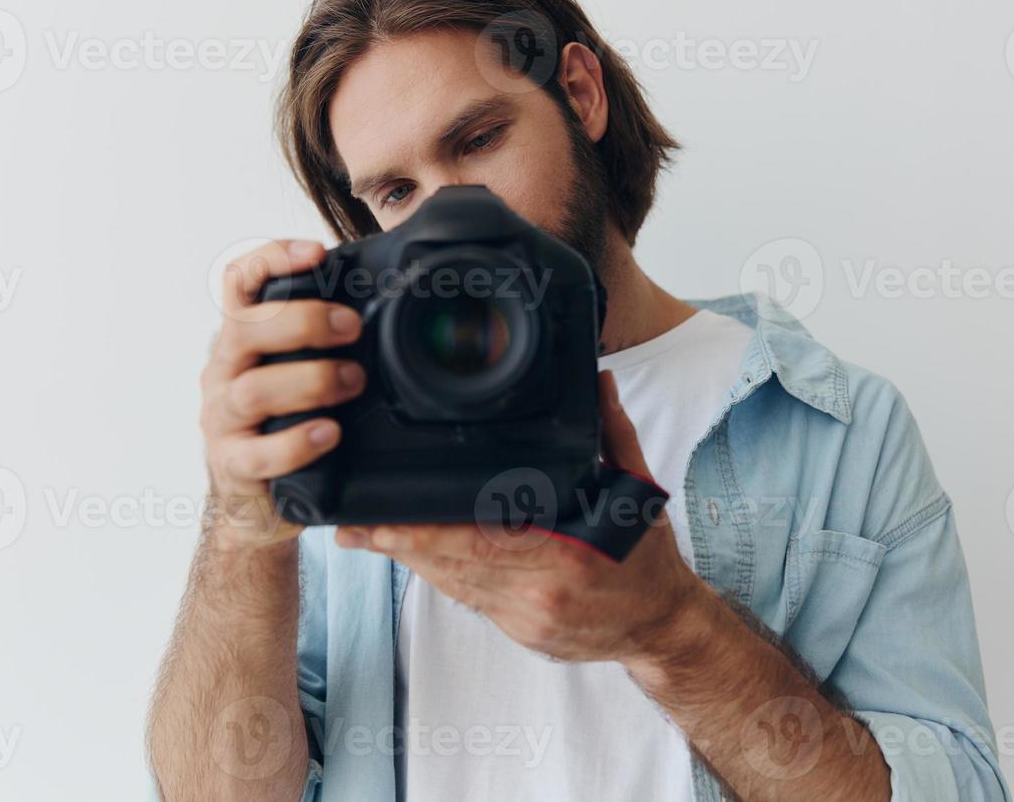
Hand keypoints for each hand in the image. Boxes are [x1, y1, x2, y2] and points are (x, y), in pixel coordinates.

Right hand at [199, 239, 366, 548]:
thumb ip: (326, 338)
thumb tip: (391, 302)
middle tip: (353, 328)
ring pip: (253, 389)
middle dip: (304, 321)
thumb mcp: (298, 369)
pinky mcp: (233, 466)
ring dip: (309, 380)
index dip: (271, 259)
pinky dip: (297, 442)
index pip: (239, 282)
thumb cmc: (286, 420)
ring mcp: (223, 419)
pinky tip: (330, 434)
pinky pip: (258, 453)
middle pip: (245, 328)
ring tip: (352, 382)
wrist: (255, 499)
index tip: (316, 253)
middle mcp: (225, 371)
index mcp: (242, 338)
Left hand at [340, 370, 708, 663]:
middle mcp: (540, 592)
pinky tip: (411, 558)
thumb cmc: (648, 557)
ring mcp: (526, 619)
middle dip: (399, 544)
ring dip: (409, 561)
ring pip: (454, 586)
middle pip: (453, 566)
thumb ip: (610, 434)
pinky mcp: (519, 633)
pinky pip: (470, 601)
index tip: (386, 514)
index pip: (480, 540)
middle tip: (352, 526)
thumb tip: (597, 380)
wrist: (661, 626)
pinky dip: (440, 577)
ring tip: (363, 537)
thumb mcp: (637, 490)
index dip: (426, 530)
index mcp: (567, 556)